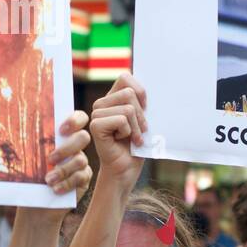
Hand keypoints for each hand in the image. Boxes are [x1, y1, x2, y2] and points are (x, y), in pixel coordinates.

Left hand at [14, 110, 90, 229]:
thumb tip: (8, 132)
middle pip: (83, 137)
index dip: (75, 119)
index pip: (79, 118)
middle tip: (50, 159)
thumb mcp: (27, 158)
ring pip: (81, 159)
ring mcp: (81, 163)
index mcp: (63, 135)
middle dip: (67, 147)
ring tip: (48, 180)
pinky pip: (81, 177)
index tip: (61, 130)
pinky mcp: (84, 179)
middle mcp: (75, 147)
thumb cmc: (30, 177)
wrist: (35, 203)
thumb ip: (27, 143)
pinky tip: (55, 189)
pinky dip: (67, 182)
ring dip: (63, 170)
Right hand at [89, 73, 146, 187]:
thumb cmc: (136, 145)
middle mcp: (101, 103)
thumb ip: (141, 101)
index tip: (144, 109)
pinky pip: (122, 120)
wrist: (126, 169)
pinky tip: (122, 141)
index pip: (125, 77)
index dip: (140, 92)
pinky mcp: (96, 125)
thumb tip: (151, 86)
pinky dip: (128, 133)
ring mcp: (96, 114)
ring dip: (136, 127)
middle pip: (130, 93)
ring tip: (131, 137)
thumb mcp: (143, 119)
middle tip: (138, 131)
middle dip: (141, 115)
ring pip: (128, 109)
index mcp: (112, 98)